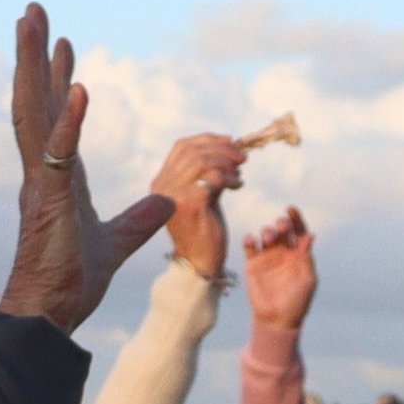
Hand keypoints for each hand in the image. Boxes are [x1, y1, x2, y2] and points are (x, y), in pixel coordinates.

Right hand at [0, 6, 182, 329]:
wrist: (53, 315)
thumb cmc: (72, 282)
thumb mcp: (120, 241)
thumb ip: (141, 218)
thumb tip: (168, 200)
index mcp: (56, 177)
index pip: (55, 115)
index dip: (58, 78)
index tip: (62, 43)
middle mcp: (42, 172)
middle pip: (35, 101)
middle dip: (34, 55)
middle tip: (32, 11)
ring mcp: (43, 185)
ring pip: (33, 113)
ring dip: (34, 67)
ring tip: (34, 24)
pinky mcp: (51, 203)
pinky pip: (61, 155)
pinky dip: (71, 122)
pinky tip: (80, 89)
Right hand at [150, 132, 249, 282]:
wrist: (200, 263)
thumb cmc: (204, 228)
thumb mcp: (202, 194)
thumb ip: (207, 172)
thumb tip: (229, 145)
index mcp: (161, 182)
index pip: (182, 147)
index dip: (208, 140)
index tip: (230, 141)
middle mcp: (162, 186)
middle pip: (193, 151)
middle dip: (222, 149)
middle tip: (242, 157)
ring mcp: (173, 195)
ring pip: (203, 161)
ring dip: (227, 162)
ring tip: (240, 173)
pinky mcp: (190, 204)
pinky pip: (213, 177)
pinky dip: (230, 177)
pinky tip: (238, 185)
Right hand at [244, 206, 319, 331]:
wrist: (277, 318)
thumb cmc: (298, 301)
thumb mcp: (307, 280)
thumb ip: (307, 258)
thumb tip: (310, 235)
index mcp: (299, 254)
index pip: (299, 231)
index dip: (296, 219)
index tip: (291, 210)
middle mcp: (283, 252)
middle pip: (282, 230)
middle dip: (282, 223)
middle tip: (281, 226)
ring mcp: (268, 256)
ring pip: (266, 235)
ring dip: (267, 232)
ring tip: (269, 239)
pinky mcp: (253, 264)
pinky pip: (250, 247)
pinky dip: (249, 240)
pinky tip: (252, 240)